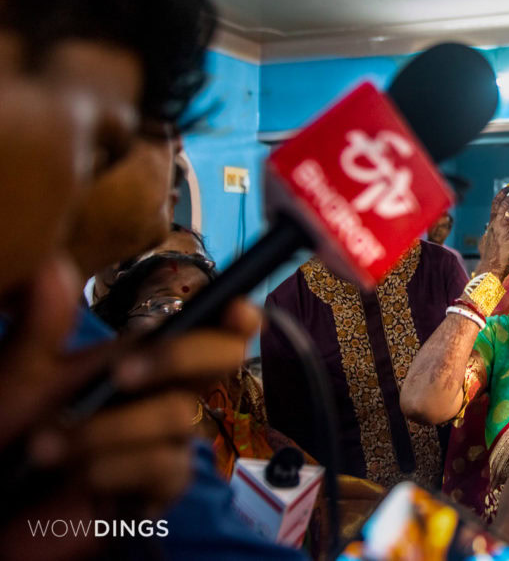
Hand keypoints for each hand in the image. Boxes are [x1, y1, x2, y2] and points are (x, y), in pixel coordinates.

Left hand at [3, 289, 258, 521]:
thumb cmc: (12, 439)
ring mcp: (168, 443)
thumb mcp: (20, 377)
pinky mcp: (160, 490)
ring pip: (178, 417)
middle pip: (223, 360)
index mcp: (145, 361)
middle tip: (122, 374)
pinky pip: (165, 467)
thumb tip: (52, 265)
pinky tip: (77, 477)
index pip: (211, 329)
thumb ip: (41, 328)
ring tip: (46, 447)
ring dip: (109, 431)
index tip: (236, 310)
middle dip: (179, 358)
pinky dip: (114, 468)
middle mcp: (167, 395)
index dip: (238, 316)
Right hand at [476, 182, 508, 279]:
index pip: (495, 203)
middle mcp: (495, 222)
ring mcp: (501, 227)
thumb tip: (486, 232)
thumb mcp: (485, 244)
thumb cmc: (490, 260)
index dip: (503, 192)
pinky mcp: (508, 233)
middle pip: (505, 200)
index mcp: (491, 224)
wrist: (489, 268)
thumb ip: (487, 236)